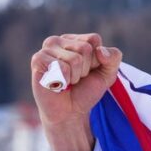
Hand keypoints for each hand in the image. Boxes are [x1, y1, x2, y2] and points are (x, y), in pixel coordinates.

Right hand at [30, 33, 122, 150]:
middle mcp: (59, 40)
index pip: (94, 39)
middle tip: (77, 78)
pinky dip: (64, 80)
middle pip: (85, 49)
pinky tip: (57, 83)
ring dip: (76, 76)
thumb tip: (100, 50)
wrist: (70, 112)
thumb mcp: (107, 75)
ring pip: (75, 59)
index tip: (89, 70)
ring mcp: (46, 49)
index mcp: (75, 40)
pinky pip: (62, 67)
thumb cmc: (86, 91)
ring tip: (67, 81)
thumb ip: (113, 58)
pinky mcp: (38, 59)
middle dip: (86, 69)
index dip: (97, 60)